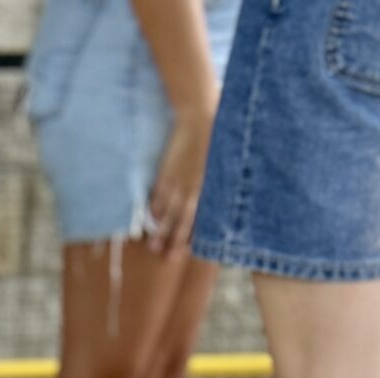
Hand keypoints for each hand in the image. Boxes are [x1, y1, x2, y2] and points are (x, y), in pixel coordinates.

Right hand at [147, 106, 213, 256]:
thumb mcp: (226, 161)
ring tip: (152, 248)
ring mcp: (177, 182)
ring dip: (160, 232)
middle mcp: (192, 189)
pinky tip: (152, 220)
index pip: (202, 218)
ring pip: (167, 212)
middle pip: (182, 221)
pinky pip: (158, 196)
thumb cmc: (218, 136)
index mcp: (209, 188)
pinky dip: (154, 209)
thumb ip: (222, 181)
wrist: (200, 115)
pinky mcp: (166, 172)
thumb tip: (227, 195)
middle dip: (175, 241)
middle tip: (168, 259)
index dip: (196, 235)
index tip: (191, 251)